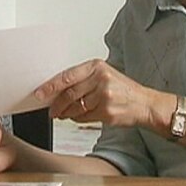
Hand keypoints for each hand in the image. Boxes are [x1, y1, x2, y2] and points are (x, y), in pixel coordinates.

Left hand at [34, 59, 156, 127]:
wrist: (144, 104)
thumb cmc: (123, 90)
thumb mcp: (104, 76)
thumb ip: (83, 80)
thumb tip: (57, 88)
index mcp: (97, 66)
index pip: (67, 76)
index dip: (51, 86)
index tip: (40, 92)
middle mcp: (101, 79)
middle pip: (69, 93)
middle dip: (56, 103)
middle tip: (49, 109)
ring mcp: (104, 96)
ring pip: (75, 107)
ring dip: (65, 113)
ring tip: (61, 114)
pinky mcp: (106, 111)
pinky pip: (84, 117)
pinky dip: (77, 118)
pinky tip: (76, 116)